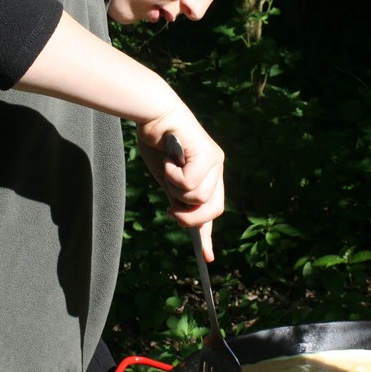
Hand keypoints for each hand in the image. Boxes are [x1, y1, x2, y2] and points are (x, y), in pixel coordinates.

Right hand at [136, 112, 224, 260]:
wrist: (154, 114)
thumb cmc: (158, 143)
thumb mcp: (167, 179)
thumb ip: (177, 198)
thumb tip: (182, 219)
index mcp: (208, 175)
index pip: (211, 209)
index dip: (207, 234)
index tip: (206, 256)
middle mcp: (216, 169)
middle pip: (211, 209)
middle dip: (191, 216)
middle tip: (172, 210)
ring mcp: (215, 162)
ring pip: (198, 197)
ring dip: (177, 189)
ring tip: (170, 168)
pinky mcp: (209, 155)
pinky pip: (190, 183)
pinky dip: (173, 176)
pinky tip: (170, 160)